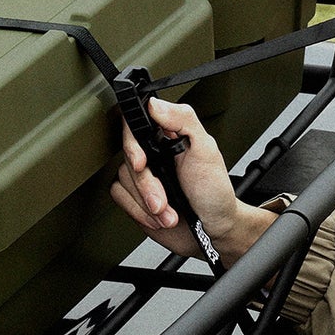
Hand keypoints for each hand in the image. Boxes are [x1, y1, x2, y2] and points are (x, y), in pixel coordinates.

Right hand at [112, 98, 277, 261]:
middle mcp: (153, 153)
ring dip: (145, 202)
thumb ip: (183, 120)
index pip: (138, 124)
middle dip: (146, 184)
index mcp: (168, 136)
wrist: (213, 230)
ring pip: (122, 179)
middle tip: (163, 198)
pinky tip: (158, 216)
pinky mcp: (134, 195)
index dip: (133, 143)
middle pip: (128, 156)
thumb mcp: (206, 150)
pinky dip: (139, 211)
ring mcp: (143, 175)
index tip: (143, 162)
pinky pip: (120, 196)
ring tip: (168, 212)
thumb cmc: (214, 191)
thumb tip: (155, 104)